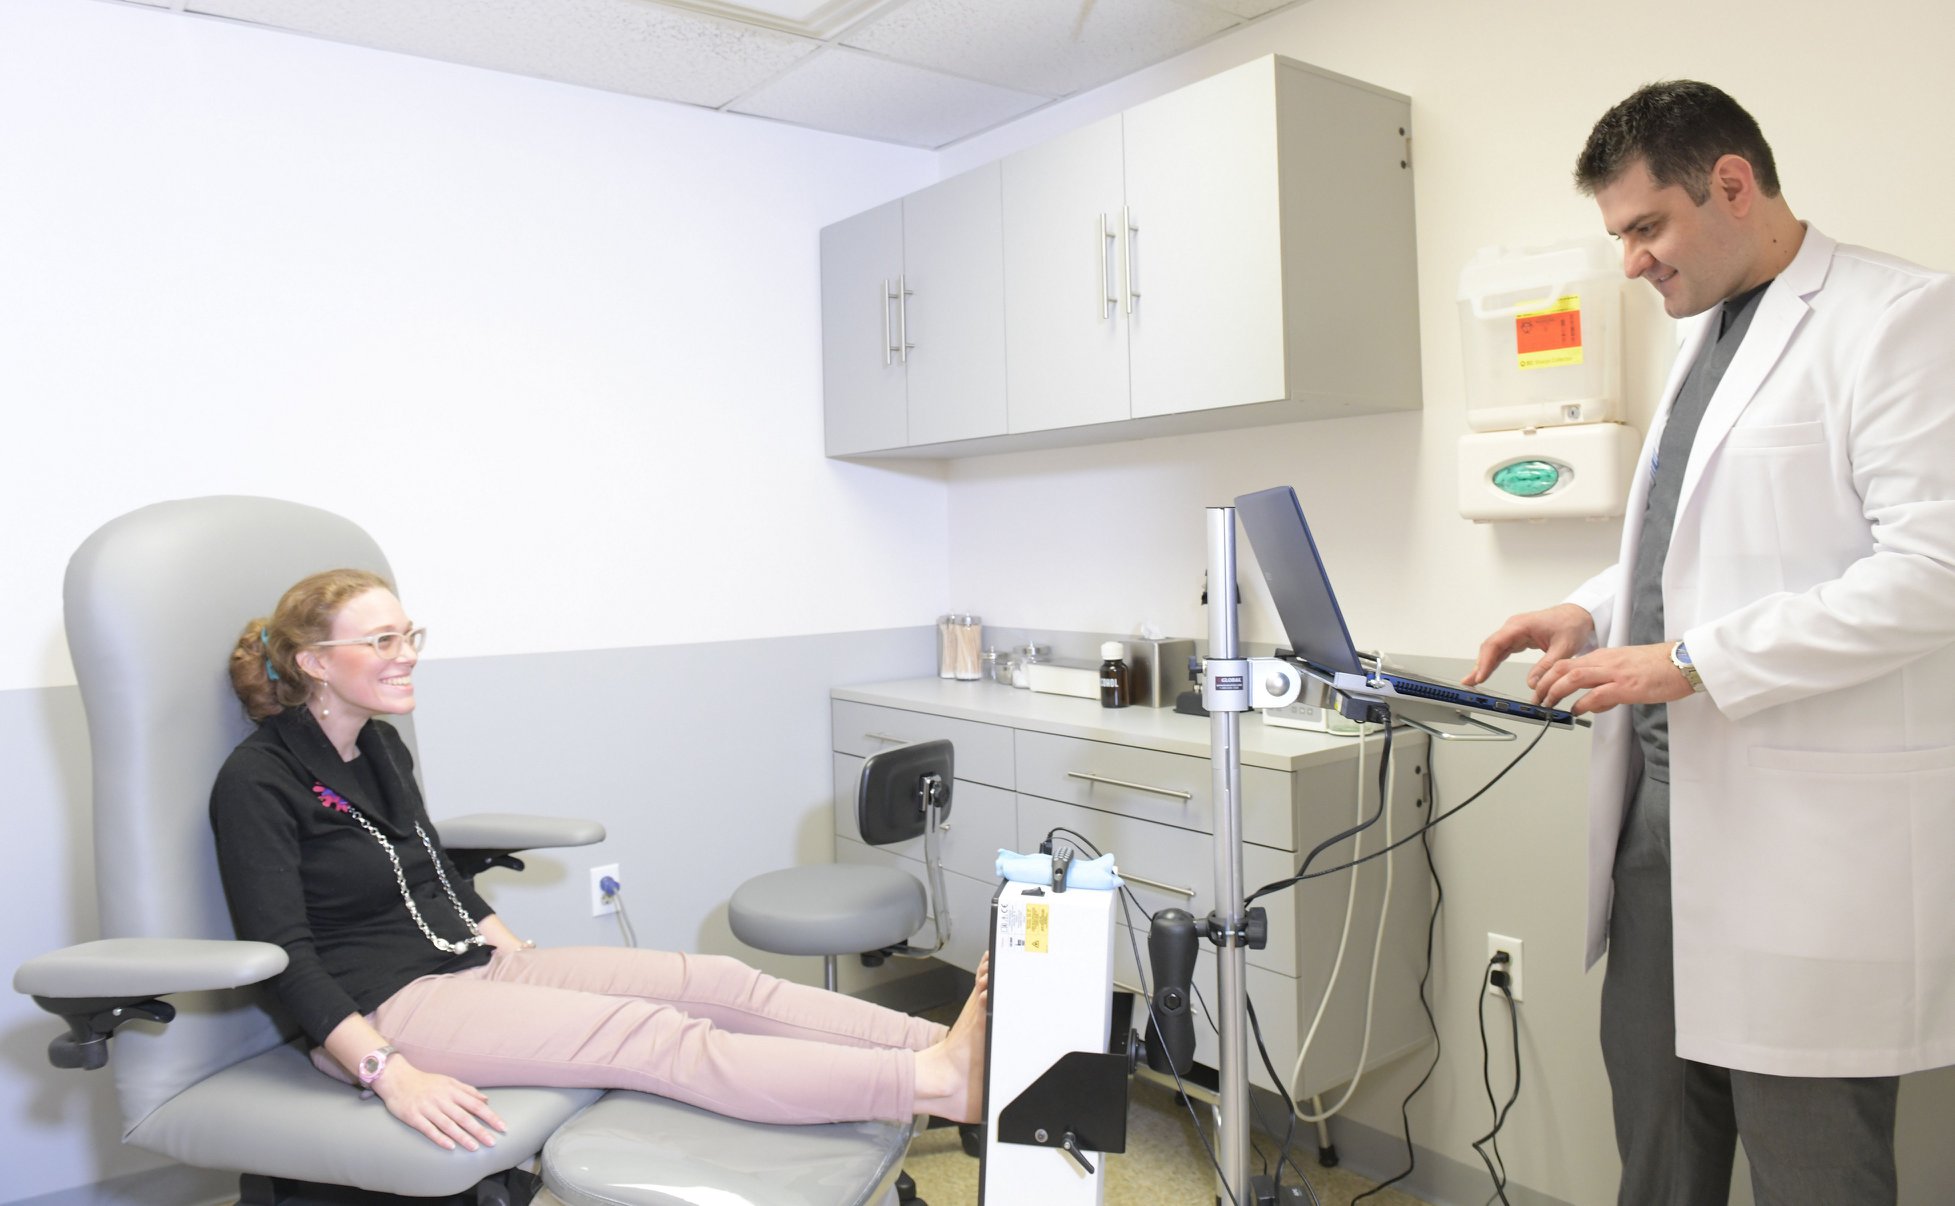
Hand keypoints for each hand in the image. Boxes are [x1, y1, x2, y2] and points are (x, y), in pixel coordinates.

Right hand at [371, 1056, 507, 1151]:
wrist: (397, 1078)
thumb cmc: (425, 1081)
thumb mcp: (448, 1081)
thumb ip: (468, 1090)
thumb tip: (486, 1099)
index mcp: (452, 1091)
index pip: (475, 1105)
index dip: (490, 1116)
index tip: (502, 1127)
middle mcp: (441, 1099)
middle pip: (464, 1117)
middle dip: (480, 1130)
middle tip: (493, 1142)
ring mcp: (427, 1108)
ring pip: (448, 1125)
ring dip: (462, 1137)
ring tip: (475, 1147)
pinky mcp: (413, 1117)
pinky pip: (428, 1129)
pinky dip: (440, 1138)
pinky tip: (450, 1147)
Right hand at [1464, 604, 1596, 698]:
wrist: (1579, 615)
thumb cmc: (1572, 624)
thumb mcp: (1563, 648)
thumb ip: (1547, 666)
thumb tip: (1532, 683)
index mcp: (1521, 625)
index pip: (1496, 643)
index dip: (1485, 661)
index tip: (1480, 676)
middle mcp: (1514, 627)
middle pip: (1490, 646)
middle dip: (1479, 665)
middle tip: (1470, 682)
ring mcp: (1515, 632)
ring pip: (1493, 648)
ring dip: (1483, 664)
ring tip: (1474, 680)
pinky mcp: (1518, 637)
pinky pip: (1501, 650)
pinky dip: (1493, 661)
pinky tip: (1486, 671)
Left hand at [1530, 642, 1692, 714]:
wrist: (1684, 661)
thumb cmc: (1659, 666)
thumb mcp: (1625, 669)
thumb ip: (1606, 684)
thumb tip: (1592, 703)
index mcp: (1604, 656)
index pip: (1567, 662)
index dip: (1548, 676)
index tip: (1539, 689)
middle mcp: (1605, 661)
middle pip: (1562, 668)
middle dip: (1544, 684)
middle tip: (1536, 700)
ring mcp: (1614, 673)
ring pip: (1573, 678)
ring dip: (1555, 692)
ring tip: (1548, 705)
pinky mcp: (1627, 686)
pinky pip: (1596, 694)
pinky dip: (1582, 704)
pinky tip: (1576, 711)